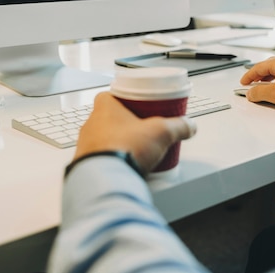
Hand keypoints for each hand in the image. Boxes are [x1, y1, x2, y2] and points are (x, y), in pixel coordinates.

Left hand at [73, 92, 196, 172]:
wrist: (106, 179)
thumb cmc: (124, 147)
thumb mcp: (161, 132)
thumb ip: (178, 126)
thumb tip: (188, 125)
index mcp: (104, 106)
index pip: (114, 95)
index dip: (130, 100)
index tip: (142, 105)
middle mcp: (90, 123)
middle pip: (111, 117)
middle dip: (128, 123)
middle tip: (144, 129)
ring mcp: (85, 144)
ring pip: (105, 137)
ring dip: (120, 142)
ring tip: (137, 150)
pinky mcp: (86, 163)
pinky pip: (101, 157)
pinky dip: (113, 159)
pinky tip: (126, 165)